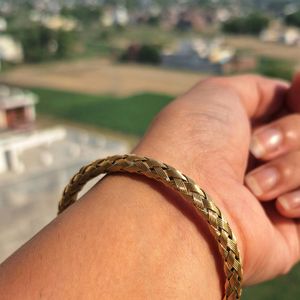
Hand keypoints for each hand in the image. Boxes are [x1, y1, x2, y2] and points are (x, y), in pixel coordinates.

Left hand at [134, 74, 299, 284]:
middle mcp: (259, 161)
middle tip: (256, 148)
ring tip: (253, 186)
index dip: (299, 99)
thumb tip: (285, 93)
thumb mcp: (217, 94)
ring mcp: (274, 194)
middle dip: (291, 134)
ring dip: (290, 169)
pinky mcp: (288, 231)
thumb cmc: (196, 140)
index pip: (291, 109)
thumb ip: (254, 90)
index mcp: (244, 132)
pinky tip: (279, 207)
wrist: (189, 201)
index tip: (296, 91)